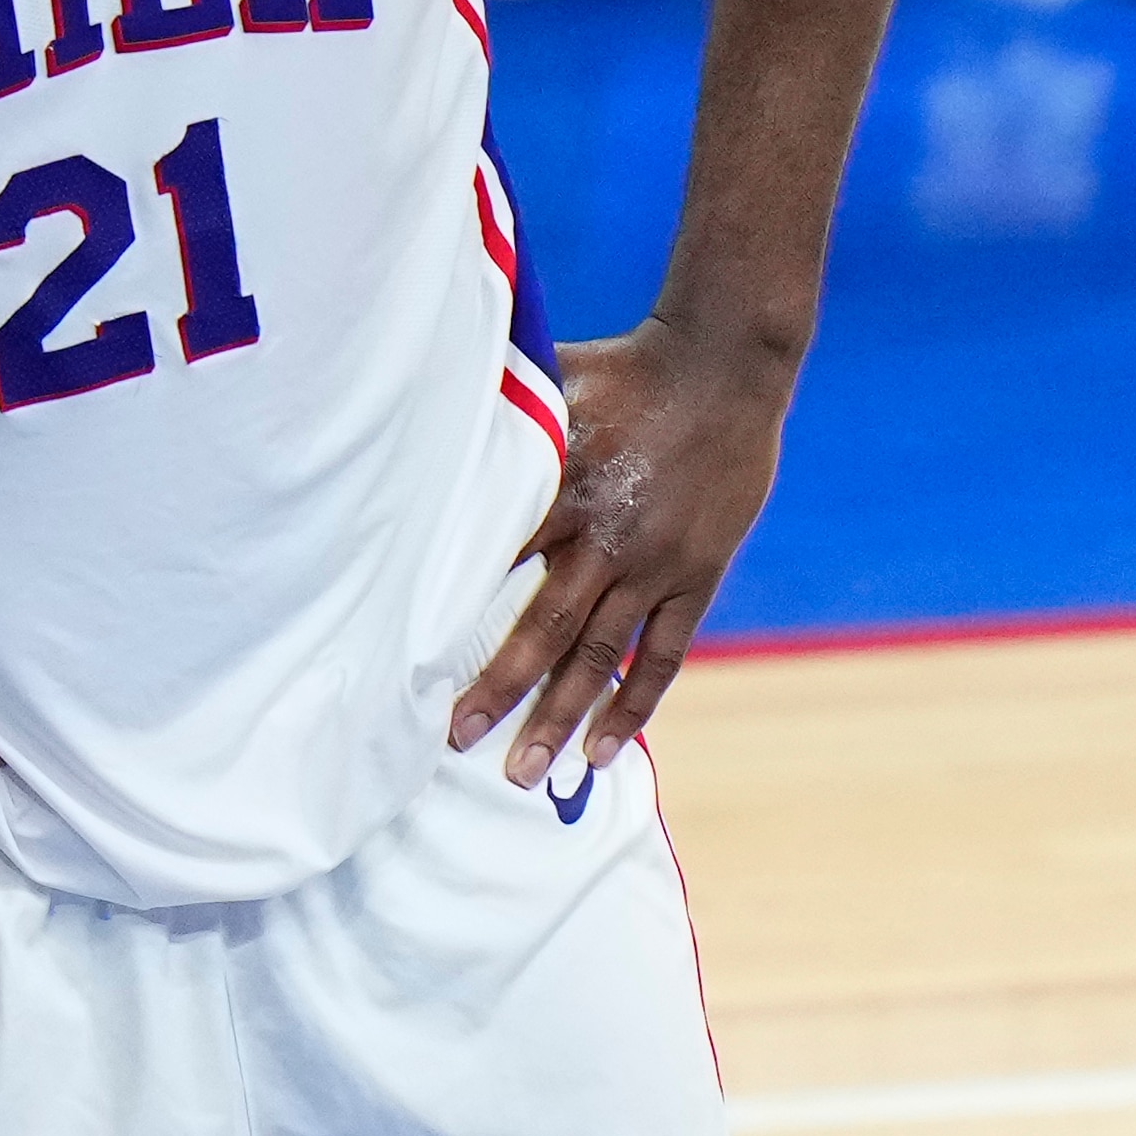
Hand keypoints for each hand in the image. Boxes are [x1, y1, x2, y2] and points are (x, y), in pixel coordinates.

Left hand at [450, 311, 790, 786]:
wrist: (724, 363)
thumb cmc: (628, 367)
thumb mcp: (554, 380)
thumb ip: (502, 412)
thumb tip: (431, 409)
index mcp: (561, 488)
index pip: (495, 563)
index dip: (454, 609)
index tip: (412, 657)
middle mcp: (605, 537)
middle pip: (542, 628)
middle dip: (497, 689)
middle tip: (454, 741)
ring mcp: (655, 563)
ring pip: (599, 656)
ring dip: (559, 716)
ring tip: (524, 772)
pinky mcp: (696, 575)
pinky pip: (663, 654)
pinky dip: (633, 704)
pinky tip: (604, 749)